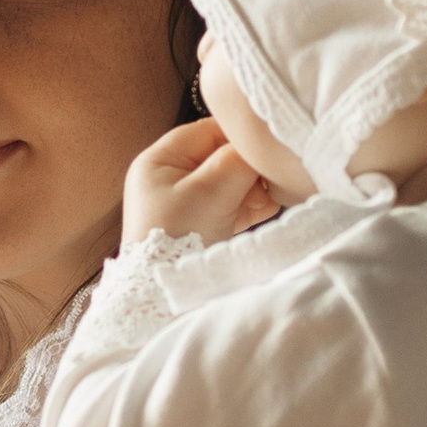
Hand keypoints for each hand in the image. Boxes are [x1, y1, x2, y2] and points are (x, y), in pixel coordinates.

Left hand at [120, 116, 279, 249]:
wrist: (167, 295)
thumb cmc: (176, 238)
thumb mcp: (208, 191)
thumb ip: (237, 160)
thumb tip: (262, 145)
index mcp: (160, 161)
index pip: (209, 131)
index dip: (239, 138)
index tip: (265, 152)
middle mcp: (172, 178)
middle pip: (224, 157)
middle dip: (248, 170)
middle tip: (264, 185)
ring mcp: (189, 202)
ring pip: (234, 182)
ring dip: (253, 190)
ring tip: (262, 203)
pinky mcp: (206, 224)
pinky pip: (235, 205)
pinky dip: (252, 207)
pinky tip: (263, 213)